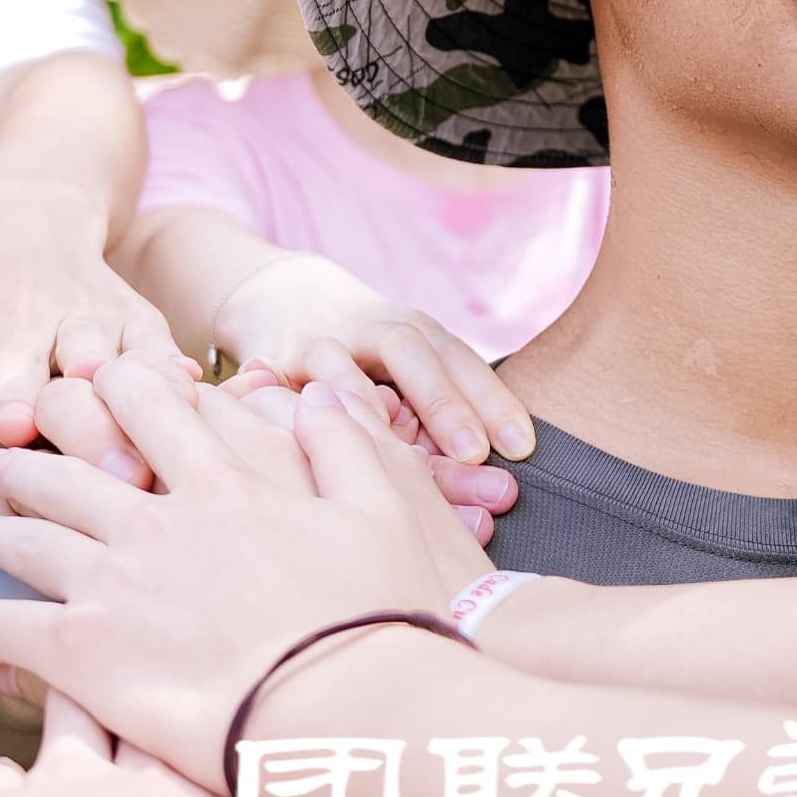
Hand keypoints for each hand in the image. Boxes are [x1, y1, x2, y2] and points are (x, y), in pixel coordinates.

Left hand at [0, 172, 181, 482]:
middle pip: (30, 376)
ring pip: (98, 359)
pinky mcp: (133, 315)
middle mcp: (24, 320)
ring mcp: (85, 316)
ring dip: (106, 399)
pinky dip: (169, 371)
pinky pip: (156, 344)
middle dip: (32, 410)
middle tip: (37, 445)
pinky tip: (182, 403)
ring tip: (121, 443)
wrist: (24, 217)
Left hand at [0, 356, 485, 781]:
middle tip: (5, 451)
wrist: (347, 708)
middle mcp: (158, 521)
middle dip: (30, 451)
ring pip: (23, 536)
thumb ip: (348, 443)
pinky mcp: (83, 651)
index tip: (99, 387)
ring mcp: (114, 583)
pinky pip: (3, 626)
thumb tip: (318, 393)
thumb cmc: (380, 613)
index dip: (117, 386)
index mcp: (227, 482)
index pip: (152, 405)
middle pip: (67, 465)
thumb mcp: (388, 509)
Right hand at [213, 252, 535, 464]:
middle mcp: (376, 330)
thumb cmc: (362, 363)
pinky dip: (307, 409)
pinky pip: (289, 387)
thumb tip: (490, 496)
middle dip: (447, 404)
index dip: (494, 402)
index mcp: (420, 335)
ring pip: (353, 368)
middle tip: (475, 452)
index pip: (464, 365)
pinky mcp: (273, 362)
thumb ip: (435, 432)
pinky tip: (328, 438)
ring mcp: (323, 342)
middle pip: (419, 357)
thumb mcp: (402, 382)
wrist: (283, 300)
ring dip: (374, 408)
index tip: (522, 448)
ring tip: (403, 449)